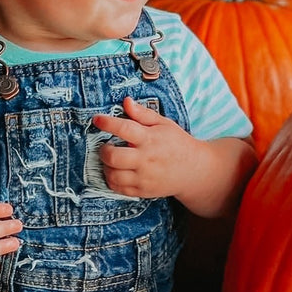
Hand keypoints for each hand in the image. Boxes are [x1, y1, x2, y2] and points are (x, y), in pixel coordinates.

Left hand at [90, 97, 204, 199]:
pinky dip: (111, 180)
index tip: (97, 119)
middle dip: (103, 150)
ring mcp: (144, 177)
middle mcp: (146, 159)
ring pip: (113, 175)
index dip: (107, 123)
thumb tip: (126, 101)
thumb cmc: (177, 143)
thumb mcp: (164, 124)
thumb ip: (143, 114)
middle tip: (106, 146)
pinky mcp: (143, 191)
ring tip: (111, 160)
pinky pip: (118, 188)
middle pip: (114, 157)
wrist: (194, 170)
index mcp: (150, 139)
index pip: (125, 129)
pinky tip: (116, 171)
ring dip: (106, 166)